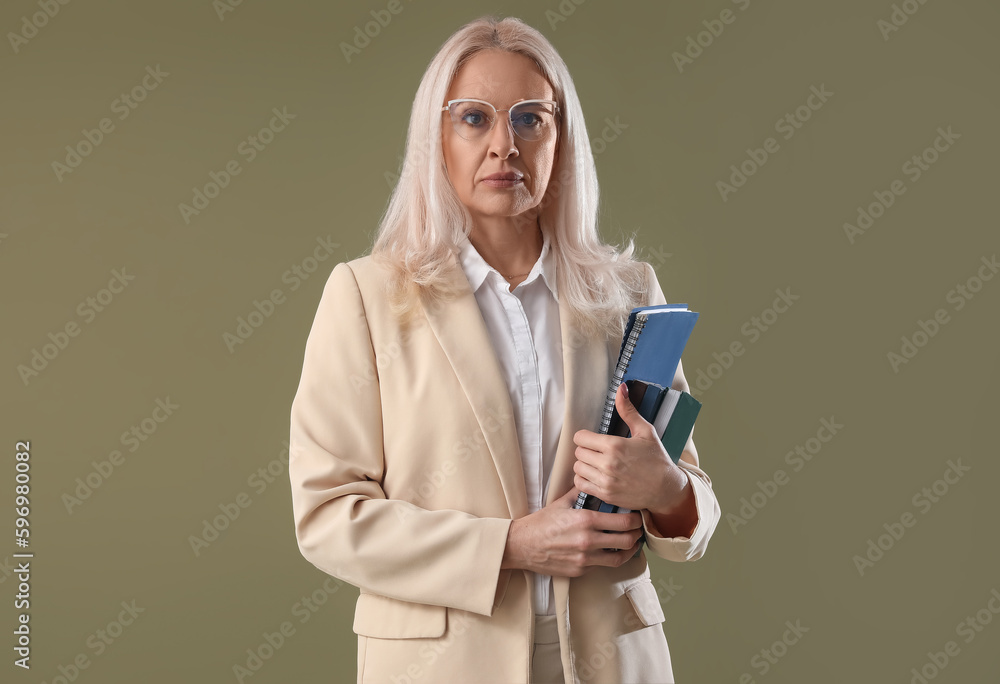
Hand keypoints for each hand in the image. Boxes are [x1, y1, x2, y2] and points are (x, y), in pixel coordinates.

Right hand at [501, 487, 643, 576]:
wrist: (522, 545)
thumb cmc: (541, 523)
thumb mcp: (561, 502)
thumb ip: (581, 493)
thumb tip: (593, 481)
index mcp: (585, 520)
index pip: (622, 521)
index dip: (635, 519)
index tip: (637, 516)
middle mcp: (588, 541)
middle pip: (626, 541)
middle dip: (636, 535)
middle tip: (638, 530)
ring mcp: (585, 558)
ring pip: (618, 558)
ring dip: (628, 551)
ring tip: (631, 544)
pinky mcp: (580, 570)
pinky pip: (601, 565)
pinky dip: (608, 558)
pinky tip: (609, 551)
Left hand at [572, 381, 682, 512]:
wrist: (666, 489)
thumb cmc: (657, 459)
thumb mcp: (645, 431)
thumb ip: (628, 410)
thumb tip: (621, 388)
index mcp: (615, 445)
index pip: (580, 437)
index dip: (585, 436)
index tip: (593, 439)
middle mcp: (608, 464)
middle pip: (578, 452)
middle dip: (585, 450)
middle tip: (596, 451)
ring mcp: (605, 481)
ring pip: (577, 468)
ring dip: (584, 465)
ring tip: (595, 463)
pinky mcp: (605, 495)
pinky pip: (580, 485)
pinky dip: (583, 479)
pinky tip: (594, 475)